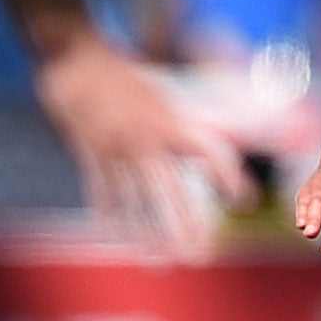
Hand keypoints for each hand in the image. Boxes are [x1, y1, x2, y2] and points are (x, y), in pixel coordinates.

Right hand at [34, 34, 254, 259]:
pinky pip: (100, 193)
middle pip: (169, 190)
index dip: (228, 175)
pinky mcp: (88, 153)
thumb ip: (179, 131)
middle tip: (200, 256)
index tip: (244, 201)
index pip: (209, 151)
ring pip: (134, 201)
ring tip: (159, 263)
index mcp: (169, 121)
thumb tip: (210, 160)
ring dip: (147, 234)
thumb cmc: (124, 80)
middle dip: (185, 225)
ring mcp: (114, 147)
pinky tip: (115, 241)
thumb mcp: (160, 99)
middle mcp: (144, 137)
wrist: (76, 57)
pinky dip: (108, 219)